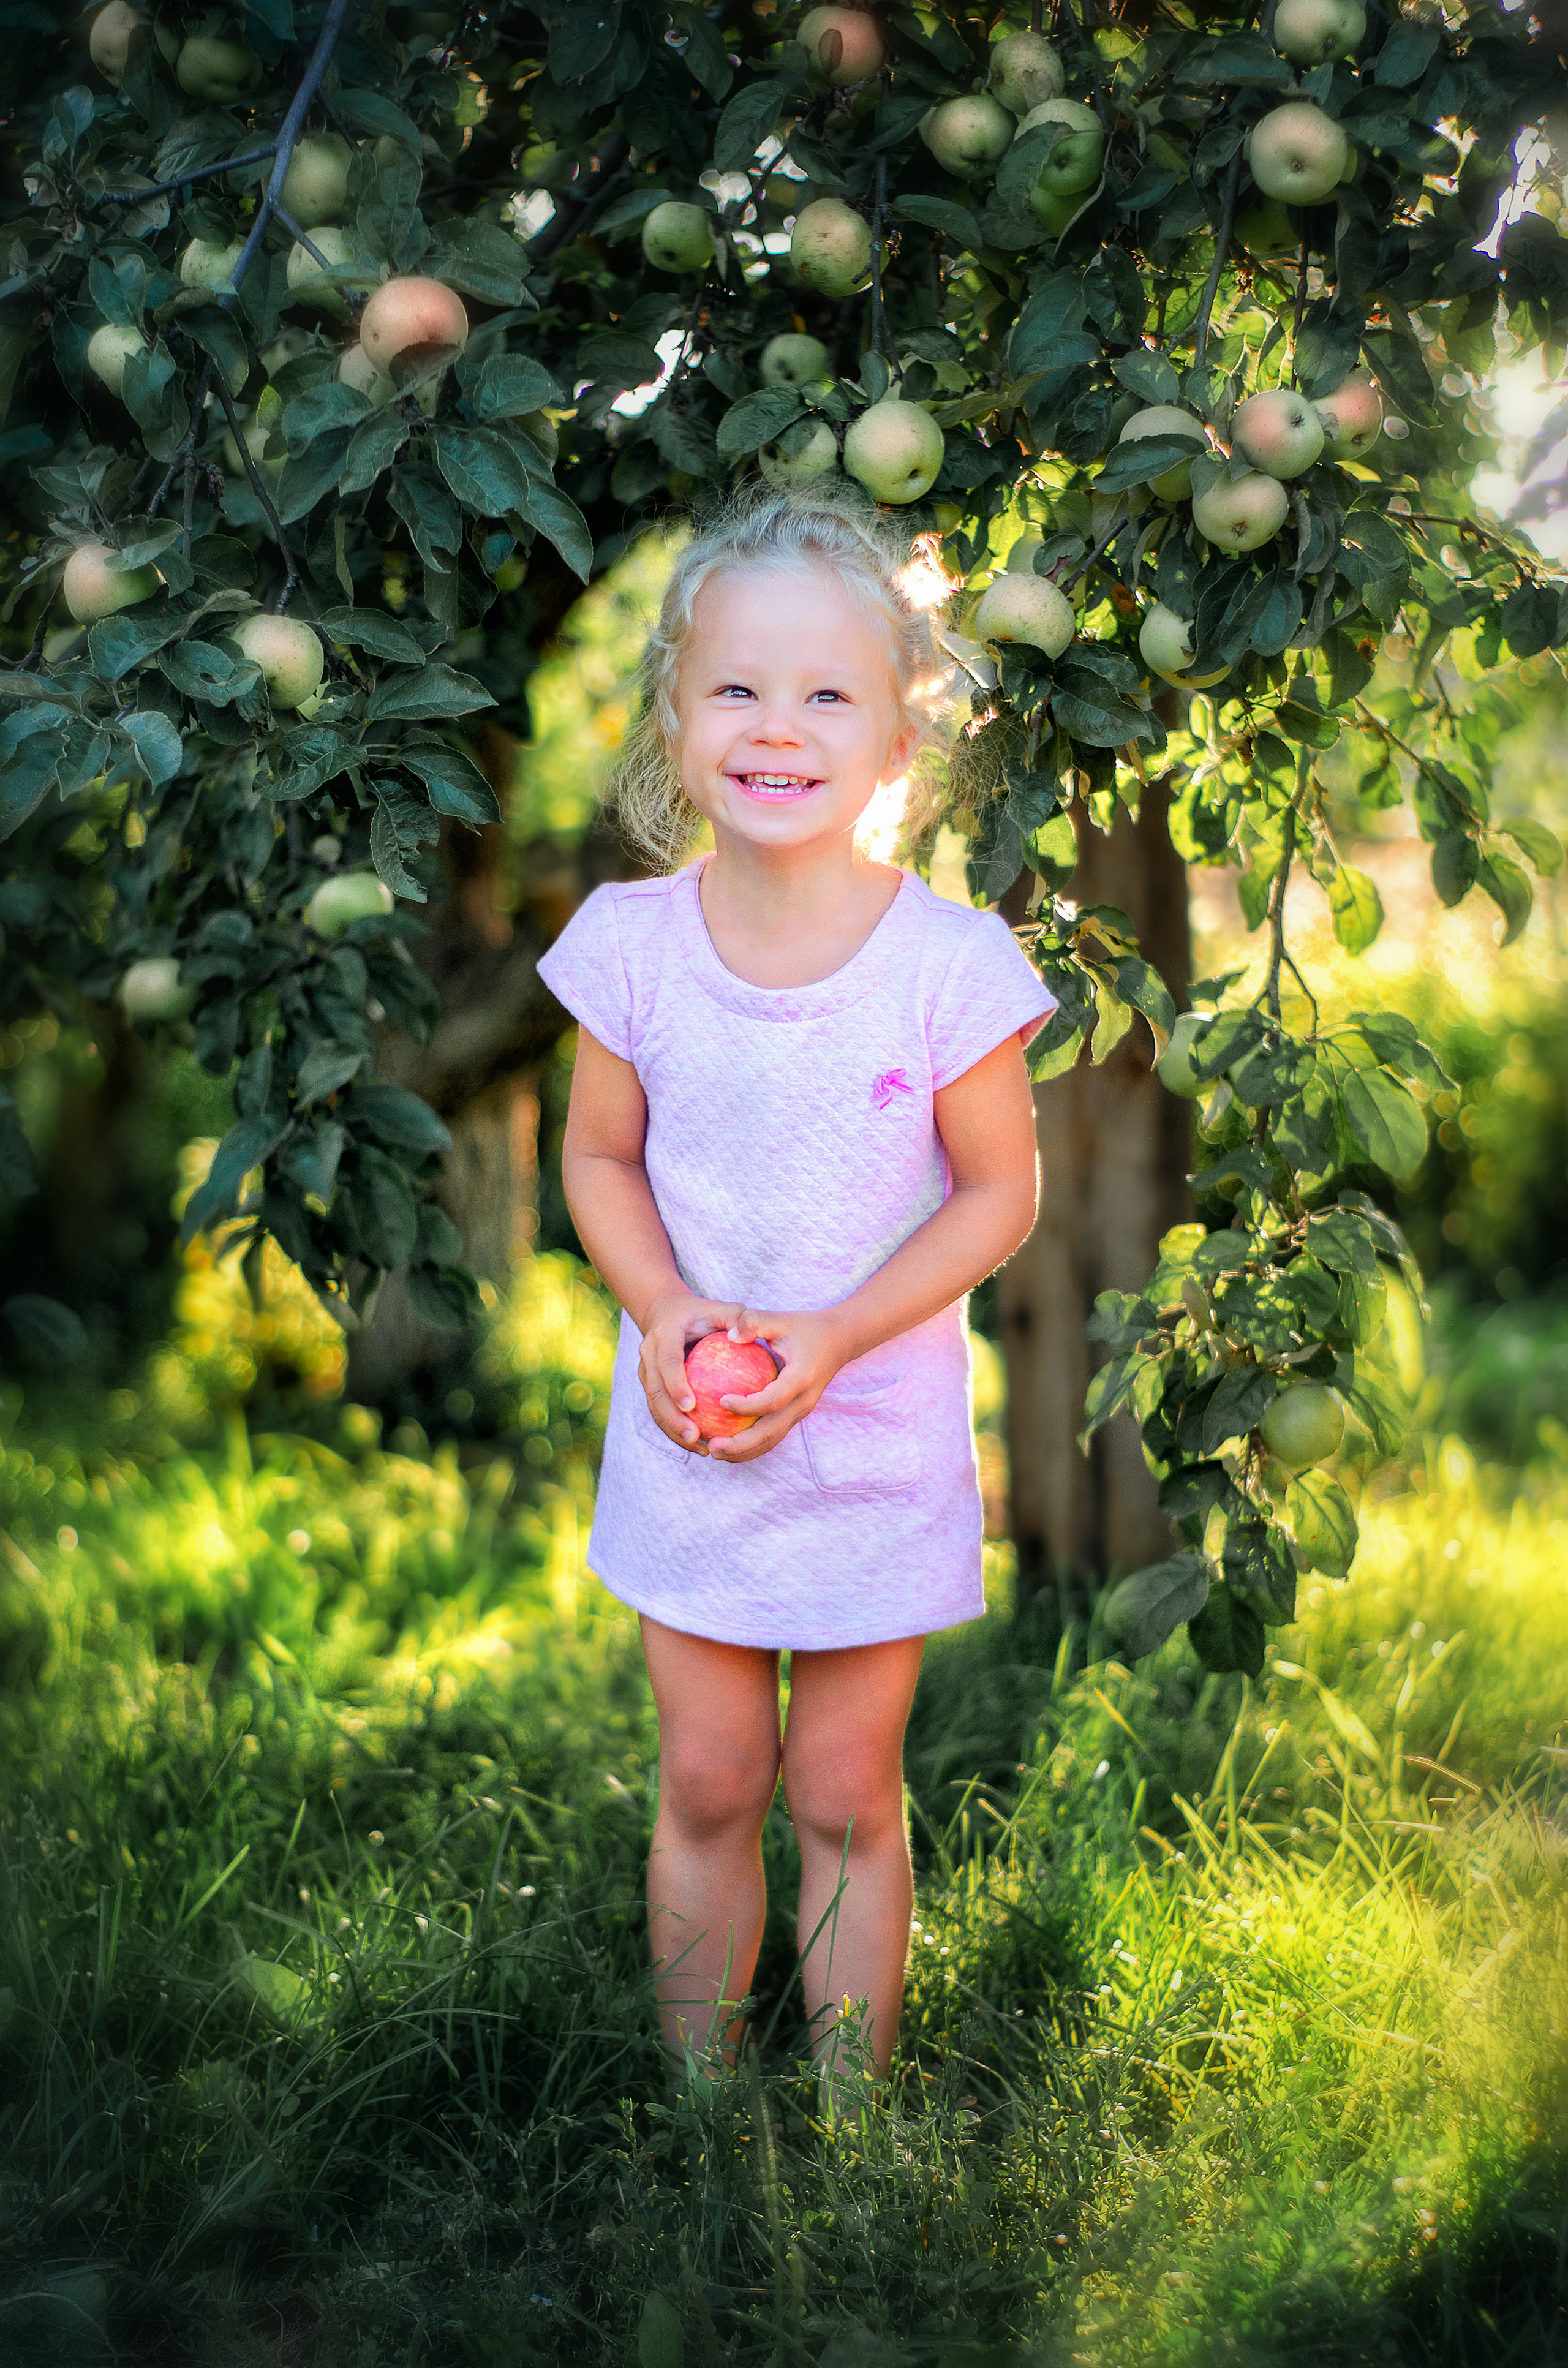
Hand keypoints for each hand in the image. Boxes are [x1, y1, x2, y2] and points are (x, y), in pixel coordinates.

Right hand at [637, 1288, 747, 1453]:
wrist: (666, 1312)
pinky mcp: (649, 1384)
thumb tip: (745, 1336)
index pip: (668, 1361)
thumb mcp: (723, 1308)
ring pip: (654, 1405)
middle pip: (655, 1391)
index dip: (676, 1384)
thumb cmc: (704, 1313)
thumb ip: (738, 1318)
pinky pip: (660, 1410)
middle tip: (694, 1436)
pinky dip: (675, 1429)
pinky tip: (699, 1444)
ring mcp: (646, 1371)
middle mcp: (649, 1354)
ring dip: (673, 1429)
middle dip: (672, 1417)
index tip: (691, 1406)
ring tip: (699, 1447)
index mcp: (664, 1335)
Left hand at [704, 1306, 851, 1465]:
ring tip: (714, 1452)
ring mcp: (801, 1412)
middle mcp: (803, 1402)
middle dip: (740, 1445)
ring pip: (772, 1440)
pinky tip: (727, 1444)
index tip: (721, 1401)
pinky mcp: (795, 1414)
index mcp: (801, 1379)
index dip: (747, 1406)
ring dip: (743, 1451)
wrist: (840, 1341)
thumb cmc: (807, 1328)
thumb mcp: (782, 1318)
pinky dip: (751, 1445)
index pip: (772, 1401)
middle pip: (771, 1433)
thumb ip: (755, 1322)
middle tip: (712, 1446)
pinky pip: (773, 1435)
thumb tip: (728, 1335)